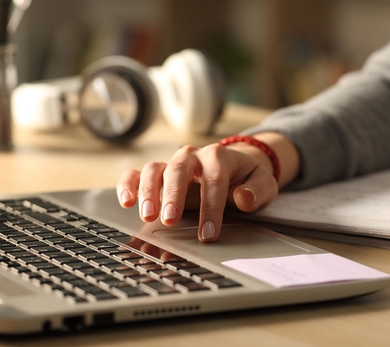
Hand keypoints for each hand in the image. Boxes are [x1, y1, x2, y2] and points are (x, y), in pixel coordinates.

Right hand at [116, 142, 279, 241]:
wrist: (235, 167)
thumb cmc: (247, 179)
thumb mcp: (263, 183)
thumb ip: (257, 190)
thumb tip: (243, 198)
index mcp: (219, 157)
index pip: (214, 180)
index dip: (210, 207)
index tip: (208, 233)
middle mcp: (192, 156)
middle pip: (178, 170)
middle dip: (173, 195)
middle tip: (170, 220)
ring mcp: (172, 164)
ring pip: (154, 169)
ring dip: (149, 192)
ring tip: (148, 215)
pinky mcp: (158, 173)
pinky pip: (137, 173)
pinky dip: (128, 184)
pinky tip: (126, 201)